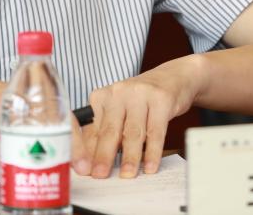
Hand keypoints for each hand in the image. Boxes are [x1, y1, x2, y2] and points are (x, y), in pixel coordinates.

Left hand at [80, 55, 204, 178]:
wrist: (171, 78)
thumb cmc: (139, 101)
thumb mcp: (118, 112)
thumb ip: (104, 133)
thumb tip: (92, 162)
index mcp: (101, 97)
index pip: (88, 128)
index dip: (83, 150)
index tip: (81, 168)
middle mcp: (117, 93)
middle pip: (109, 130)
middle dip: (103, 156)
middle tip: (100, 175)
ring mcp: (140, 94)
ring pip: (133, 132)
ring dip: (130, 157)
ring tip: (127, 175)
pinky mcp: (161, 100)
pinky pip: (156, 131)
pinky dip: (152, 152)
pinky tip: (150, 166)